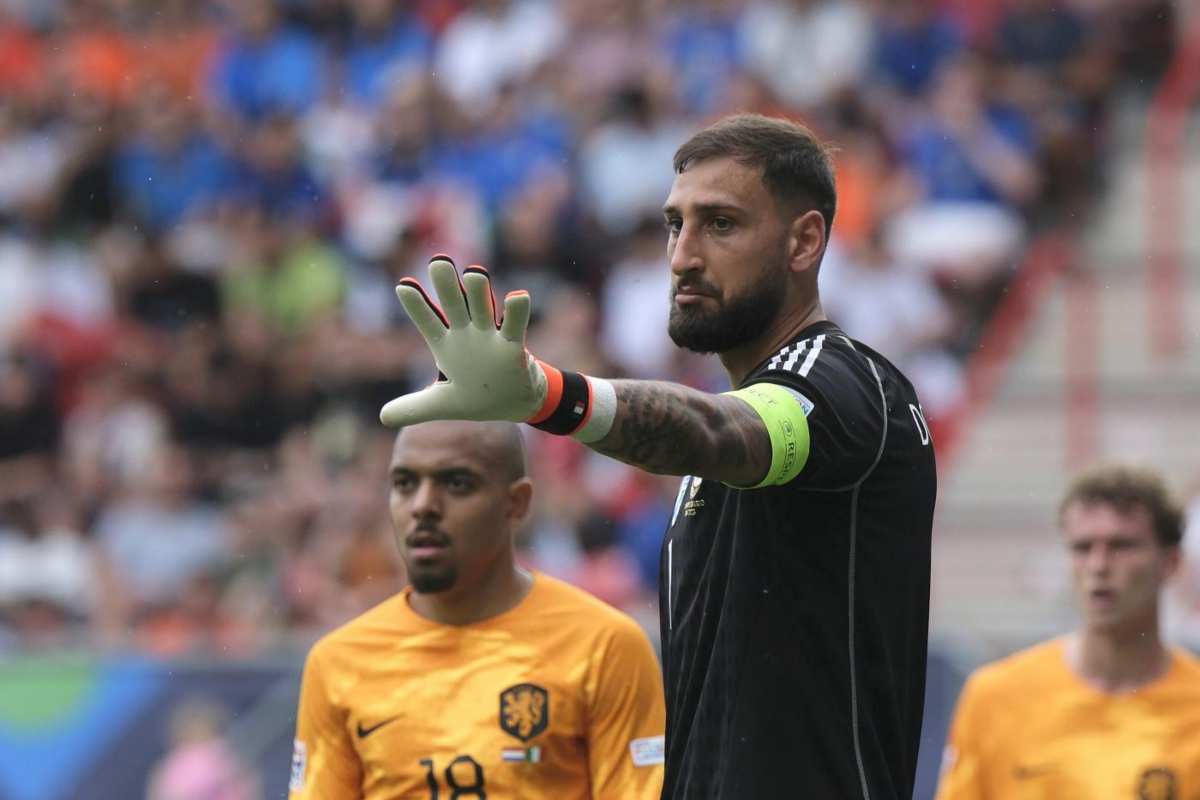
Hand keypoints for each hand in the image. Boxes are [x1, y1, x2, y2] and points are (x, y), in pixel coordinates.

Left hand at [379, 257, 547, 426]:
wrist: (513, 402)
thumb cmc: (476, 395)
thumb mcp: (442, 404)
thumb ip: (414, 407)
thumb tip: (383, 417)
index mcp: (447, 345)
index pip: (428, 322)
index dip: (417, 306)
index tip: (403, 286)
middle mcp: (467, 334)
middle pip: (455, 306)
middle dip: (447, 286)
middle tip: (438, 261)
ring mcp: (490, 337)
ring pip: (483, 309)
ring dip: (480, 293)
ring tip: (474, 273)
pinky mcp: (513, 346)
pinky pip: (515, 326)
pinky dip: (517, 312)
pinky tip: (518, 296)